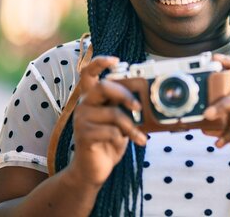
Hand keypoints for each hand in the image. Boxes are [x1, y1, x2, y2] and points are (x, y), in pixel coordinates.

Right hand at [67, 56, 146, 186]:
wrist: (93, 170)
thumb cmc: (110, 141)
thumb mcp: (121, 121)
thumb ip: (127, 107)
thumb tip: (147, 98)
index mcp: (93, 98)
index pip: (88, 73)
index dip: (100, 62)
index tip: (117, 61)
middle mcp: (84, 105)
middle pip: (102, 86)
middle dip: (125, 94)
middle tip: (139, 107)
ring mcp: (81, 120)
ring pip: (113, 113)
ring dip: (132, 126)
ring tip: (141, 136)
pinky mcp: (83, 135)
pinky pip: (111, 131)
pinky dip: (127, 137)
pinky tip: (131, 143)